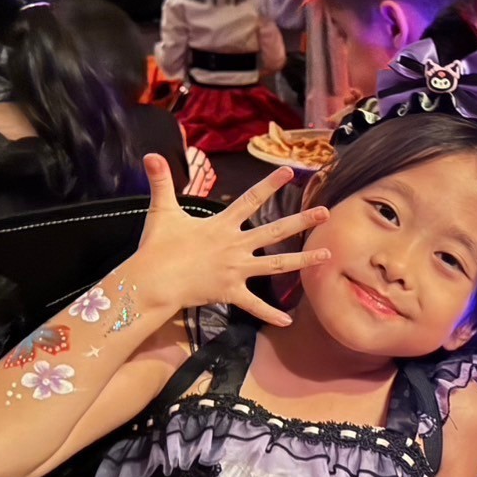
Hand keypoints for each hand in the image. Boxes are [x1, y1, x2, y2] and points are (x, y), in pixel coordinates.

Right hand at [133, 154, 328, 323]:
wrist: (154, 281)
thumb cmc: (157, 247)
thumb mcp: (161, 211)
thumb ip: (161, 182)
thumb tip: (149, 155)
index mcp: (223, 225)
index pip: (251, 199)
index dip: (270, 184)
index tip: (289, 171)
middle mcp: (236, 246)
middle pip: (275, 231)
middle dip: (302, 221)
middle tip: (326, 213)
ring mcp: (236, 270)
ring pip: (276, 265)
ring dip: (302, 261)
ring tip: (327, 256)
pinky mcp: (230, 292)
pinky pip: (254, 305)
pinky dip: (270, 314)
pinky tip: (288, 321)